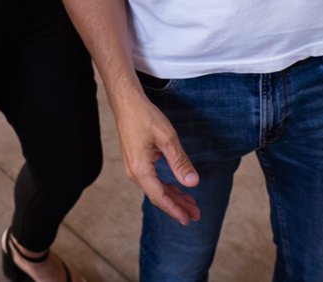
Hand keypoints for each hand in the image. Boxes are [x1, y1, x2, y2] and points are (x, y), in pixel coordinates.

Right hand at [114, 89, 200, 224]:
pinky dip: (166, 187)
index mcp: (140, 170)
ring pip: (156, 189)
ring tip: (190, 204)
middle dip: (178, 206)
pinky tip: (177, 189)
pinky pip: (152, 181)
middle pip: (158, 196)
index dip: (175, 209)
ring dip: (173, 197)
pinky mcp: (136, 162)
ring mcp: (134, 168)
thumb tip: (192, 183)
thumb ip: (180, 162)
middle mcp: (134, 173)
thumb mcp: (167, 139)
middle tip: (196, 214)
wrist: (126, 103)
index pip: (160, 197)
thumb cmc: (145, 117)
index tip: (189, 219)